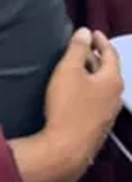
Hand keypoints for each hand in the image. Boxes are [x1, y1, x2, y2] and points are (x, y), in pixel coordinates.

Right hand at [44, 28, 122, 172]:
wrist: (66, 149)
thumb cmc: (67, 106)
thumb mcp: (68, 70)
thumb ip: (77, 48)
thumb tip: (84, 32)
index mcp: (112, 80)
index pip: (110, 54)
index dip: (101, 41)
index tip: (92, 33)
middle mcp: (115, 97)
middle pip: (108, 71)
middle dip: (95, 57)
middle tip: (82, 48)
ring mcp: (108, 114)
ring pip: (102, 87)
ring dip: (92, 74)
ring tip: (77, 67)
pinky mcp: (99, 127)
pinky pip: (97, 100)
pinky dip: (89, 90)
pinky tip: (76, 92)